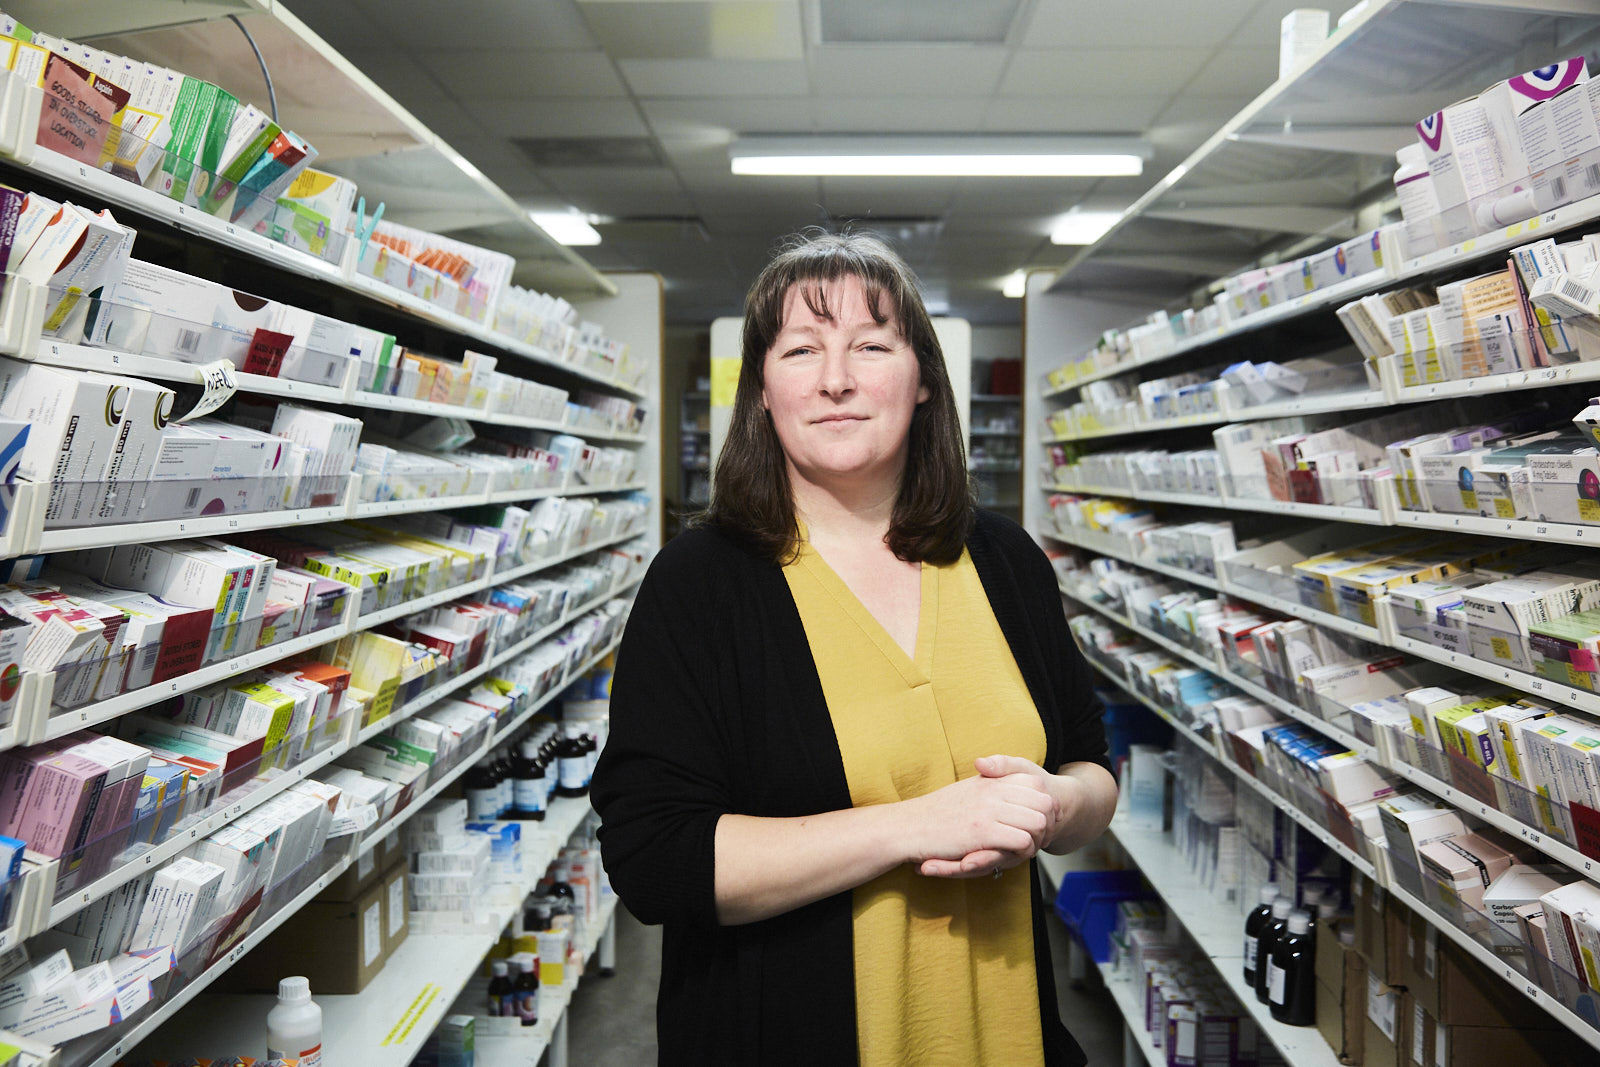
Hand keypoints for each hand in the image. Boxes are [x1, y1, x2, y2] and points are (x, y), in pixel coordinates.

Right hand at [898, 759, 1058, 877]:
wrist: (908, 826)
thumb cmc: (938, 811)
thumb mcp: (969, 788)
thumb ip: (992, 781)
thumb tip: (1015, 784)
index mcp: (991, 779)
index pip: (1036, 783)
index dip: (1043, 803)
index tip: (1038, 817)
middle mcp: (993, 790)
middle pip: (1045, 803)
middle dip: (1047, 823)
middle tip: (1037, 837)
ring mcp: (989, 810)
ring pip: (1038, 822)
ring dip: (1036, 839)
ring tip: (1025, 848)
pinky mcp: (982, 832)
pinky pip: (1021, 840)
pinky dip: (1023, 851)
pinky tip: (1011, 855)